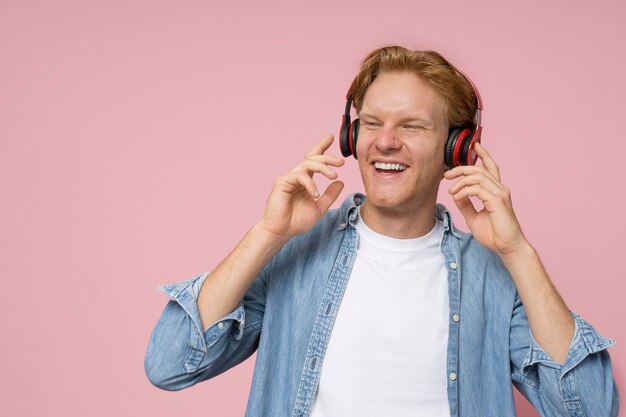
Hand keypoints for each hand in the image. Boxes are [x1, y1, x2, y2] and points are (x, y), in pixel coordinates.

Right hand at [259, 134, 344, 239]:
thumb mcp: (320, 207)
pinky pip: (299, 176)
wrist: (282, 231)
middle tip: (341, 161)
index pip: (314, 160)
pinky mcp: (282, 182)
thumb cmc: (296, 221)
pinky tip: (315, 193)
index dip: (321, 148)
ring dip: (323, 167)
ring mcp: (289, 178)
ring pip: (307, 164)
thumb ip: (330, 195)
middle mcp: (297, 176)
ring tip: (334, 176)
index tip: (330, 138)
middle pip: (312, 158)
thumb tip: (341, 182)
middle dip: (327, 157)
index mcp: (305, 180)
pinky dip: (310, 183)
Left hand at [444, 143, 527, 257]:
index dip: (483, 155)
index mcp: (496, 191)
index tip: (474, 146)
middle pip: (479, 169)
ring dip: (460, 182)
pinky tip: (457, 197)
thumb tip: (457, 194)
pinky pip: (477, 189)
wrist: (507, 247)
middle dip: (461, 168)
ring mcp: (500, 194)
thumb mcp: (474, 216)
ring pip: (477, 177)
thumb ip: (466, 204)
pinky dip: (464, 191)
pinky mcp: (498, 201)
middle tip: (446, 174)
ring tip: (451, 191)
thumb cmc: (494, 234)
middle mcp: (500, 189)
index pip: (490, 167)